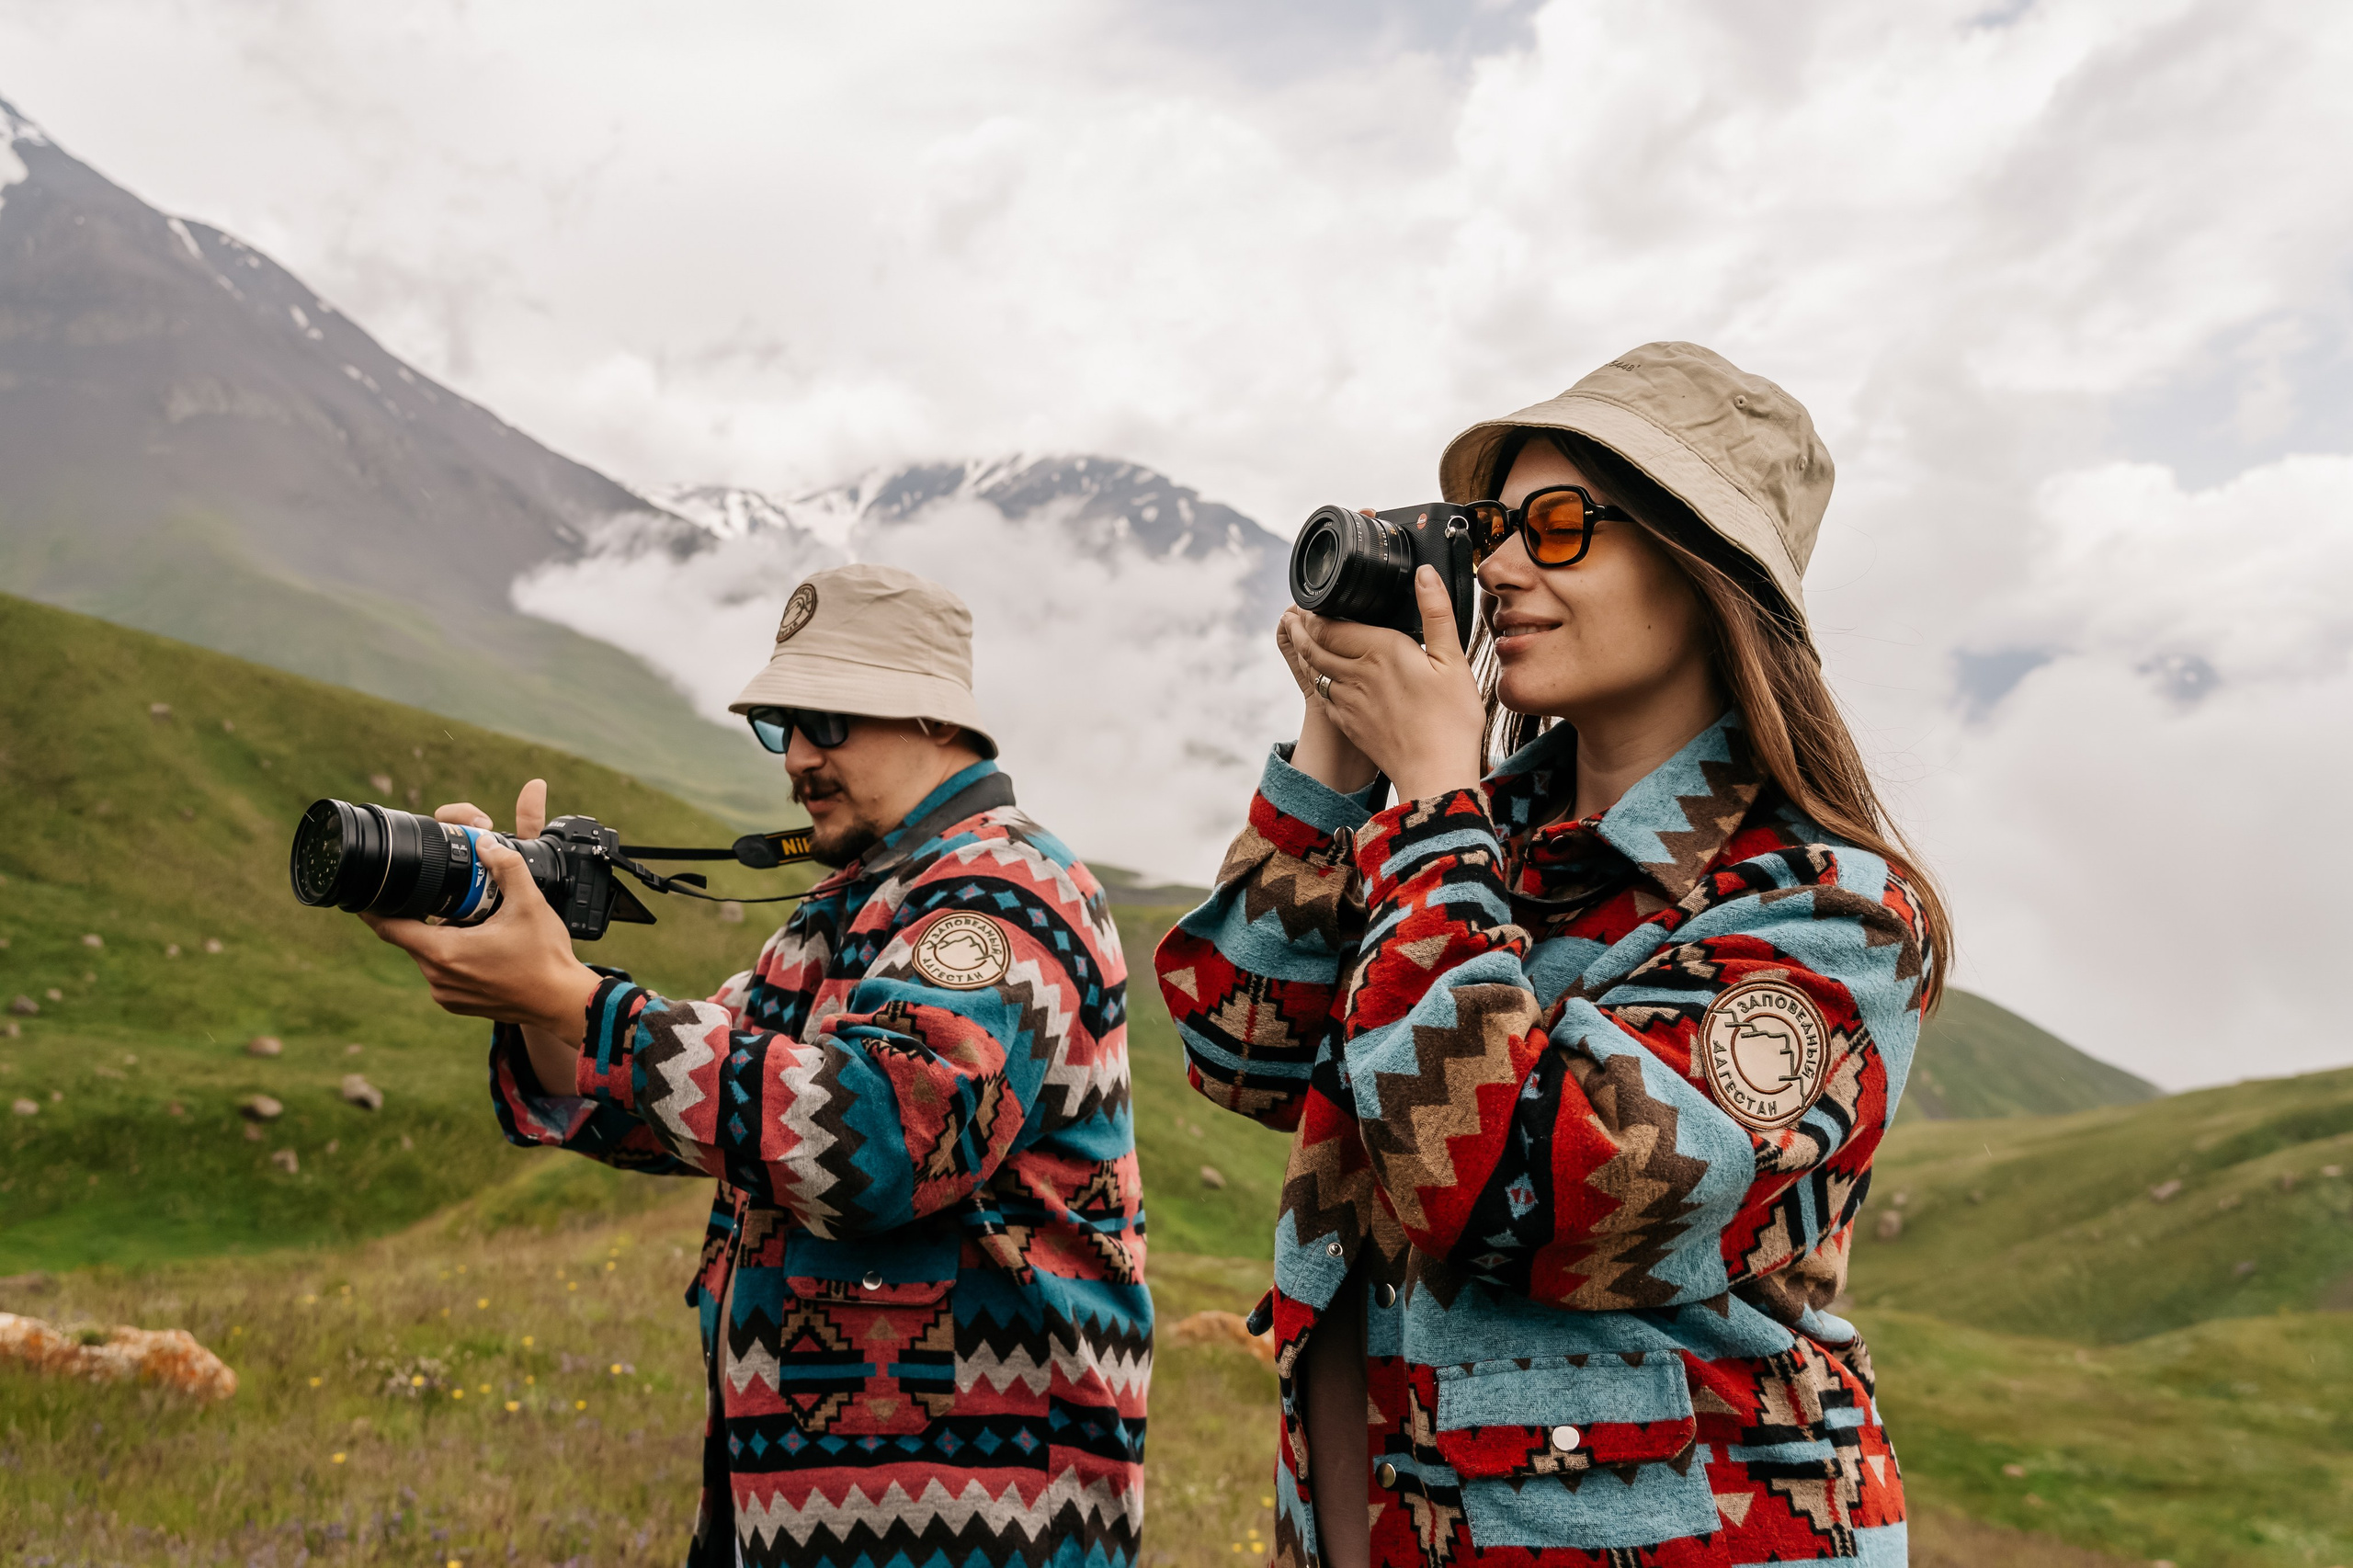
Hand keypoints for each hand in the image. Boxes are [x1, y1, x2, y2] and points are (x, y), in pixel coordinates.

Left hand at [361, 780, 597, 1046]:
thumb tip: (486, 843)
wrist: (561, 1002)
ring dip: (439, 937)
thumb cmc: (545, 957)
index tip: (362, 893)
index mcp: (444, 951)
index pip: (388, 927)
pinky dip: (452, 957)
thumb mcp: (529, 904)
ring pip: (427, 955)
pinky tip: (480, 948)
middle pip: (410, 938)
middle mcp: (437, 976)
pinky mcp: (456, 1003)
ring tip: (469, 923)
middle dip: (420, 915)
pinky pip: (441, 973)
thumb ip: (506, 867)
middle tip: (440, 897)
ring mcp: (445, 994)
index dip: (371, 908)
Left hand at [1287, 566, 1486, 802]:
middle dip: (1300, 627)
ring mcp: (1348, 701)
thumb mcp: (1453, 660)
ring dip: (1303, 651)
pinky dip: (1315, 678)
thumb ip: (1436, 613)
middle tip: (1293, 615)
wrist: (1435, 775)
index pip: (1329, 625)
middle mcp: (1355, 673)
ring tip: (1299, 637)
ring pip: (1314, 670)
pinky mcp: (1349, 724)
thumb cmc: (1451, 719)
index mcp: (1379, 651)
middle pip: (1314, 645)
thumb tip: (1423, 573)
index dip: (1313, 612)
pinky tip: (1321, 675)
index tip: (1308, 600)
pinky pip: (1322, 694)